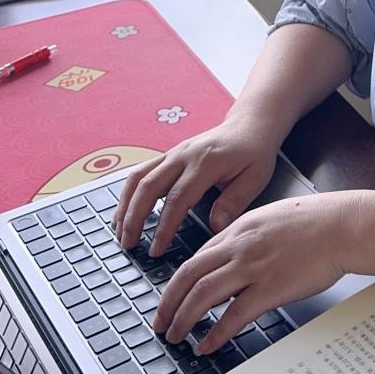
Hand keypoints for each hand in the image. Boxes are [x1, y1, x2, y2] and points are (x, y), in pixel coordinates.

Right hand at [113, 113, 277, 255]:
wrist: (250, 125)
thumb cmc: (254, 152)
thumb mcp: (254, 178)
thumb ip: (234, 202)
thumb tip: (215, 228)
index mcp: (206, 162)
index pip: (178, 199)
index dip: (164, 226)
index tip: (156, 249)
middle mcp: (184, 155)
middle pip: (149, 187)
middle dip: (134, 218)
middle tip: (128, 245)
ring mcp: (174, 152)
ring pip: (139, 178)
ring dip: (125, 205)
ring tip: (120, 232)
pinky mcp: (169, 154)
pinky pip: (141, 172)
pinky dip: (129, 193)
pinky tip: (125, 211)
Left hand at [151, 191, 359, 351]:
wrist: (344, 225)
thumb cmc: (318, 221)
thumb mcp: (274, 217)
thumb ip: (250, 235)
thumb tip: (236, 252)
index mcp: (240, 228)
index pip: (197, 257)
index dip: (178, 282)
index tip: (171, 297)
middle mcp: (239, 247)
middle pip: (188, 276)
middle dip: (168, 303)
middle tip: (161, 322)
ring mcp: (253, 268)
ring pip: (202, 295)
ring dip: (183, 319)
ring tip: (176, 336)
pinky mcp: (270, 288)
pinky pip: (232, 315)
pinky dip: (214, 333)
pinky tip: (207, 344)